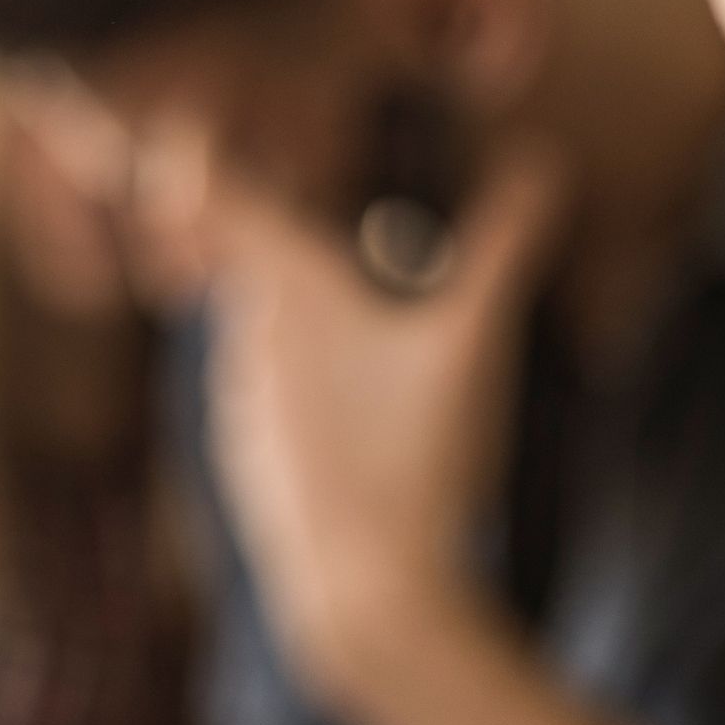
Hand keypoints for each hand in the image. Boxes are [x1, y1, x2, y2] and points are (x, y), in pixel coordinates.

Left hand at [201, 144, 566, 724]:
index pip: (225, 203)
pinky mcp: (248, 465)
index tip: (180, 126)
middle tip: (368, 262)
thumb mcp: (476, 343)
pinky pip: (272, 404)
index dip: (197, 159)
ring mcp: (239, 411)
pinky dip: (310, 394)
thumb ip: (506, 247)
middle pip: (261, 272)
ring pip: (268, 341)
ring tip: (388, 365)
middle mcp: (247, 347)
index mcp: (291, 298)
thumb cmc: (417, 460)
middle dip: (306, 257)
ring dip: (314, 332)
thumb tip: (544, 161)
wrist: (366, 597)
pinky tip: (368, 429)